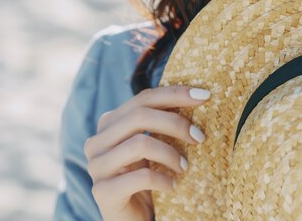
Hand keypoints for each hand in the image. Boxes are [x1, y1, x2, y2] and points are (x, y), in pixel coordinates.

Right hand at [83, 85, 210, 220]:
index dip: (174, 93)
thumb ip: (159, 123)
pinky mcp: (102, 192)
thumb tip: (197, 95)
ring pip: (140, 144)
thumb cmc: (146, 180)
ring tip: (185, 166)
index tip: (204, 95)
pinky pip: (140, 177)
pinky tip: (172, 186)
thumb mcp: (152, 146)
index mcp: (109, 123)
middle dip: (175, 123)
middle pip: (140, 116)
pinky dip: (163, 180)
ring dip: (170, 154)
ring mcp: (96, 166)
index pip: (143, 98)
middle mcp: (97, 141)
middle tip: (199, 137)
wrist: (131, 219)